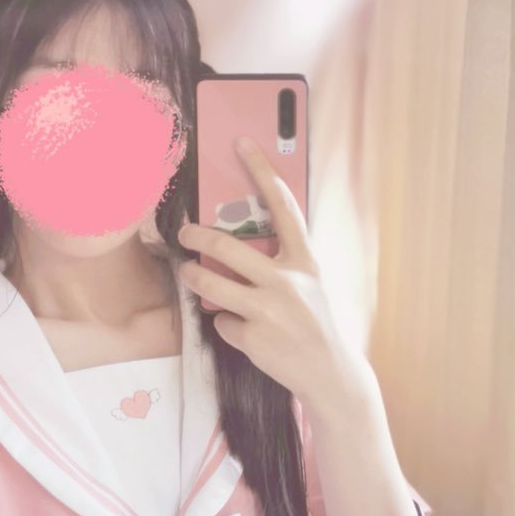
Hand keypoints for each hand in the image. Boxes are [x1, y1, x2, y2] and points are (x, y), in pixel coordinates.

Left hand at [175, 136, 350, 404]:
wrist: (329, 372)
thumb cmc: (316, 324)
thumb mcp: (311, 285)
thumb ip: (284, 263)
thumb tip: (245, 244)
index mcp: (305, 261)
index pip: (282, 205)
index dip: (261, 170)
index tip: (241, 143)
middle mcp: (286, 281)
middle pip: (228, 247)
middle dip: (198, 236)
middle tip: (185, 231)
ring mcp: (268, 309)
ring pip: (212, 285)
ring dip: (193, 276)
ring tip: (187, 272)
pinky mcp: (253, 336)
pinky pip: (223, 322)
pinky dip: (229, 326)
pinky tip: (246, 332)